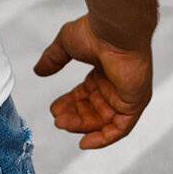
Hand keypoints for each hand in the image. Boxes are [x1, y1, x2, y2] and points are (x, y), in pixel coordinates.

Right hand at [33, 13, 152, 148]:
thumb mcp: (66, 44)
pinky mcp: (134, 104)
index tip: (54, 109)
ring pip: (103, 121)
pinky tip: (84, 142)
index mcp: (103, 71)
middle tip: (57, 118)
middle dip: (73, 116)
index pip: (86, 94)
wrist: (114, 31)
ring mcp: (126, 95)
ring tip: (62, 123)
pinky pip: (120, 129)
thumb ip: (53, 59)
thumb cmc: (94, 31)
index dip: (70, 103)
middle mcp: (116, 85)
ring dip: (82, 126)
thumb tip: (38, 70)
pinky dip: (103, 138)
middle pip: (93, 110)